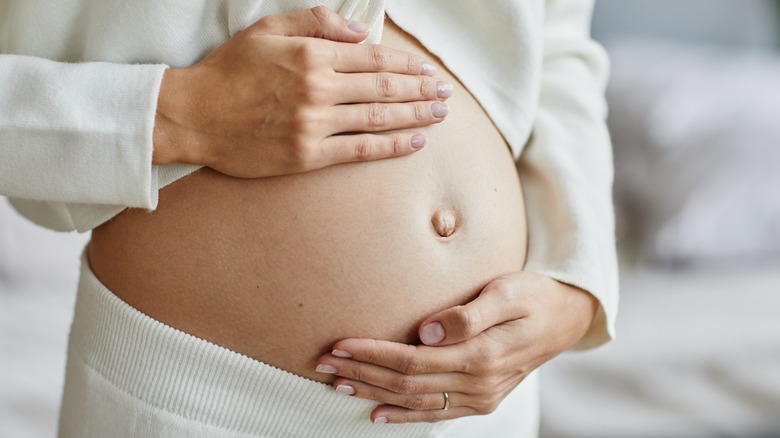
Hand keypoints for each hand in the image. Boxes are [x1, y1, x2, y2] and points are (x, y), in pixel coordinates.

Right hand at [153, 6, 450, 176]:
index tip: (428, 70)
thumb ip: (315, 23)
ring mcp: (315, 124)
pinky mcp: (308, 155)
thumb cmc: (228, 71)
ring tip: (439, 114)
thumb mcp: (267, 30)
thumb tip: (360, 32)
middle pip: (385, 87)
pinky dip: (391, 146)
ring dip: (415, 115)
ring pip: (379, 117)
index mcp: (312, 55)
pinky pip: (360, 150)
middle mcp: (320, 88)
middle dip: (421, 89)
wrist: (193, 116)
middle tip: (445, 93)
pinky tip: (414, 142)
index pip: (374, 58)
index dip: (408, 64)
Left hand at [314, 271, 597, 423]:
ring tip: (337, 384)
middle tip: (323, 363)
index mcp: (481, 356)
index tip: (339, 344)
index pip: (411, 360)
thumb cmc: (533, 296)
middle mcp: (478, 384)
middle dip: (362, 373)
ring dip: (373, 393)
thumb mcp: (507, 292)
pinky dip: (403, 415)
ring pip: (414, 401)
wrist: (566, 318)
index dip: (372, 354)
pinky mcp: (480, 400)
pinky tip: (377, 414)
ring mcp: (480, 397)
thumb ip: (468, 314)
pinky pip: (435, 413)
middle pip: (406, 383)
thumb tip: (426, 330)